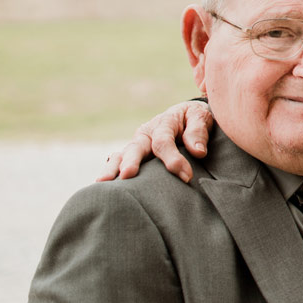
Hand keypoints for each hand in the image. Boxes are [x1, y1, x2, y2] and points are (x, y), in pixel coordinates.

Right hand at [96, 101, 213, 182]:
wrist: (187, 116)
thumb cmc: (195, 119)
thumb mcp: (201, 117)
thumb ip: (198, 131)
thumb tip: (198, 151)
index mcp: (164, 123)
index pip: (164, 142)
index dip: (174, 159)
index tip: (186, 176)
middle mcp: (146, 134)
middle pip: (136, 148)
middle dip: (131, 162)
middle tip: (127, 174)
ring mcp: (137, 145)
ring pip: (121, 156)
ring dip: (112, 168)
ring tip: (103, 182)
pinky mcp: (132, 156)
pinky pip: (118, 163)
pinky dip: (110, 172)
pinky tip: (102, 185)